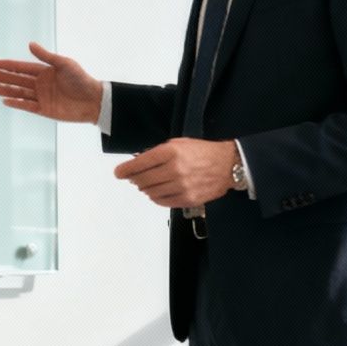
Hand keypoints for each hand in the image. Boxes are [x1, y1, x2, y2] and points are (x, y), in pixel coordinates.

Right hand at [0, 42, 102, 123]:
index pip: (22, 68)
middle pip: (16, 80)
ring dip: (4, 90)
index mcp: (45, 71)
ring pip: (18, 92)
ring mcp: (41, 97)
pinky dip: (16, 103)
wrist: (93, 100)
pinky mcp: (44, 110)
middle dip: (1, 77)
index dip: (8, 65)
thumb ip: (46, 56)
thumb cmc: (81, 79)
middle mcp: (40, 84)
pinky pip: (27, 105)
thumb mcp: (64, 64)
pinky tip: (4, 100)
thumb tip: (30, 44)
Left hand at [113, 138, 237, 207]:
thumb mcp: (178, 143)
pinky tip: (156, 192)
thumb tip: (138, 162)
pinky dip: (155, 198)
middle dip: (134, 179)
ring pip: (151, 192)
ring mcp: (182, 186)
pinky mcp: (188, 199)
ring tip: (146, 184)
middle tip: (132, 178)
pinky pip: (163, 202)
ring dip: (144, 189)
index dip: (126, 169)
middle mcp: (175, 169)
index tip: (119, 173)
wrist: (228, 165)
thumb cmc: (202, 152)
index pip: (140, 163)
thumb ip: (158, 152)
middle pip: (143, 180)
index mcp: (171, 152)